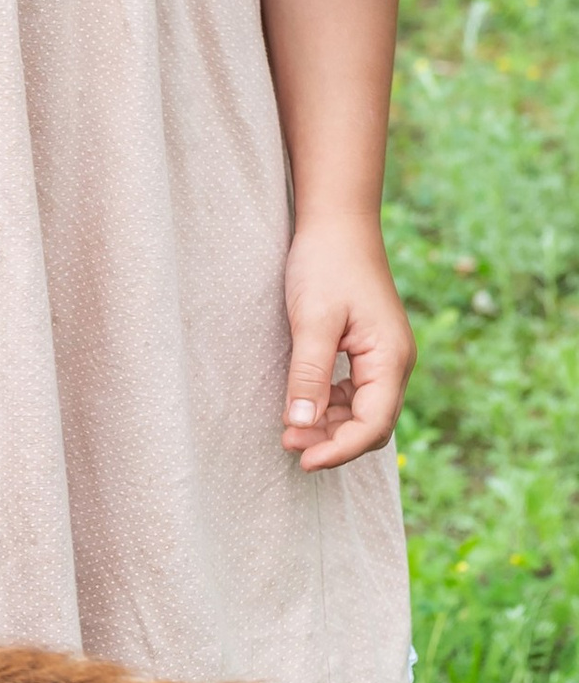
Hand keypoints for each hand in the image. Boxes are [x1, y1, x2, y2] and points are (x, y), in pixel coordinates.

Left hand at [283, 215, 416, 471]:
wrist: (337, 222)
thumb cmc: (326, 264)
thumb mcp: (313, 320)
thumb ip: (308, 374)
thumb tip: (300, 427)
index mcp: (391, 359)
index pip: (373, 424)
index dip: (339, 449)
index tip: (303, 461)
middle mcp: (394, 363)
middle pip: (371, 424)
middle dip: (333, 441)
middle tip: (288, 445)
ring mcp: (384, 357)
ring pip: (361, 410)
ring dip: (328, 426)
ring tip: (289, 431)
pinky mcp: (368, 349)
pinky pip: (354, 392)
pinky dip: (329, 405)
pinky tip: (302, 406)